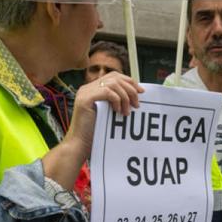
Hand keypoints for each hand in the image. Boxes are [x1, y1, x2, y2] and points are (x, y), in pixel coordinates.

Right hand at [43, 72, 141, 189]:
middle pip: (115, 77)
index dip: (129, 81)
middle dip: (130, 88)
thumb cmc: (96, 132)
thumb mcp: (109, 113)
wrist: (81, 145)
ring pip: (113, 83)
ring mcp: (85, 92)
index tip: (141, 92)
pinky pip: (106, 92)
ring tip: (127, 112)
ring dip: (125, 97)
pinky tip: (117, 112)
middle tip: (137, 104)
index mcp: (93, 89)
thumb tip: (136, 93)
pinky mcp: (84, 99)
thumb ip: (117, 101)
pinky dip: (116, 100)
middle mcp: (87, 88)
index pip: (114, 76)